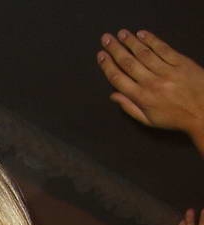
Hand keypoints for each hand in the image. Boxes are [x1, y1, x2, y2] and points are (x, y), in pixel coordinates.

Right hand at [97, 29, 203, 153]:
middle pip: (129, 63)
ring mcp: (166, 71)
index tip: (101, 56)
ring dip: (130, 41)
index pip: (119, 79)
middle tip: (106, 39)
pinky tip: (142, 34)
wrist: (202, 111)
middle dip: (115, 49)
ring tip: (121, 33)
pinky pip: (162, 48)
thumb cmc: (175, 118)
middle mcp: (152, 83)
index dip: (108, 66)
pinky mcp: (180, 62)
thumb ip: (130, 108)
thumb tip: (114, 96)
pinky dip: (151, 40)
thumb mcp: (149, 120)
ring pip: (144, 53)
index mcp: (142, 98)